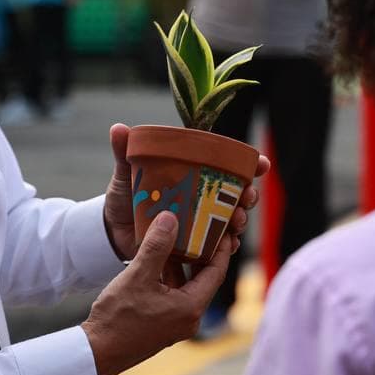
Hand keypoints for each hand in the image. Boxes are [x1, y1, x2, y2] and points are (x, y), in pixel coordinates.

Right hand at [82, 210, 234, 374]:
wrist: (97, 352)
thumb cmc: (118, 317)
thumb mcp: (138, 275)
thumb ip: (156, 246)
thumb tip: (170, 218)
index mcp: (191, 307)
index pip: (216, 272)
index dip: (221, 248)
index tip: (223, 228)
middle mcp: (189, 318)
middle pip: (203, 279)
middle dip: (200, 253)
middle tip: (200, 228)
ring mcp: (175, 324)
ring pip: (186, 287)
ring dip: (181, 264)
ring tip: (176, 237)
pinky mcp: (162, 325)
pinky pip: (173, 295)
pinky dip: (169, 277)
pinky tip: (156, 261)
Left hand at [102, 123, 270, 262]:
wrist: (112, 231)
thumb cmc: (125, 196)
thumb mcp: (125, 174)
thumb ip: (124, 153)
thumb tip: (118, 128)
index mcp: (192, 175)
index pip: (228, 167)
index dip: (250, 165)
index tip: (262, 165)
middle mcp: (201, 197)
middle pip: (236, 194)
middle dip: (249, 195)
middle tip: (247, 196)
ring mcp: (200, 220)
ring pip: (231, 220)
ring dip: (240, 220)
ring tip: (236, 221)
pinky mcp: (194, 243)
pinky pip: (218, 246)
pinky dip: (227, 245)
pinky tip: (229, 244)